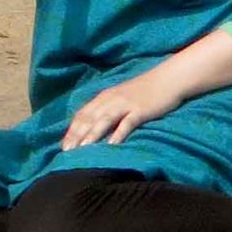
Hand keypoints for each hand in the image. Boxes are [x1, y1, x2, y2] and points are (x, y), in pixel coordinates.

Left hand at [61, 70, 185, 149]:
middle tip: (67, 152)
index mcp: (103, 97)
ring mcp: (125, 104)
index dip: (72, 130)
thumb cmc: (144, 91)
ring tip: (83, 149)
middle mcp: (110, 100)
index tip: (63, 146)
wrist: (168, 79)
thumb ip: (107, 109)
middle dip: (77, 135)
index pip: (82, 115)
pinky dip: (118, 133)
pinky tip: (112, 144)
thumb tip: (94, 127)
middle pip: (89, 119)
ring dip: (92, 135)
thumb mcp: (121, 98)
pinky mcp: (140, 110)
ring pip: (104, 120)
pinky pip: (127, 123)